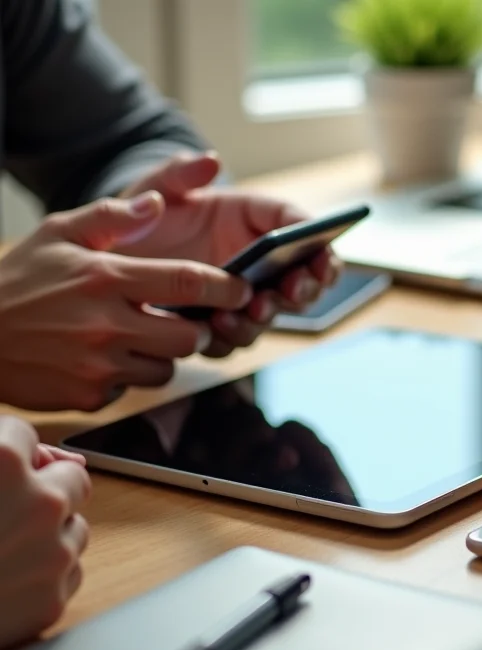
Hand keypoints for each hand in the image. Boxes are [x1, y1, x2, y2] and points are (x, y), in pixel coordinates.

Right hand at [0, 193, 251, 410]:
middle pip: (188, 337)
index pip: (187, 282)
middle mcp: (107, 325)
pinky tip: (104, 358)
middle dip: (193, 329)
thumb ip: (112, 218)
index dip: (225, 287)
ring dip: (162, 355)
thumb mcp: (58, 234)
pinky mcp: (90, 396)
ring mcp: (99, 365)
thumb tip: (158, 203)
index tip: (241, 289)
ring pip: (166, 369)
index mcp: (106, 279)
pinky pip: (133, 389)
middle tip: (178, 320)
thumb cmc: (17, 281)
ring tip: (134, 337)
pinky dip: (128, 376)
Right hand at [0, 417, 89, 649]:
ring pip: (75, 528)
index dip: (1, 458)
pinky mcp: (52, 601)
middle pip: (72, 479)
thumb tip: (52, 456)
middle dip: (43, 492)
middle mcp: (40, 503)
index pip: (24, 435)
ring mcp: (52, 554)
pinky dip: (42, 578)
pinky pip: (68, 574)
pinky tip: (0, 585)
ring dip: (46, 537)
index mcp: (2, 461)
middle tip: (1, 516)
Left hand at [120, 152, 340, 357]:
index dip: (322, 252)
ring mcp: (238, 297)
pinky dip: (230, 336)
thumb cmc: (142, 215)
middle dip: (304, 290)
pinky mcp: (217, 325)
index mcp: (253, 222)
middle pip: (300, 282)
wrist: (118, 254)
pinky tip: (216, 325)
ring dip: (268, 315)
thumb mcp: (155, 189)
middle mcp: (255, 262)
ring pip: (270, 315)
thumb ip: (179, 173)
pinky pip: (233, 339)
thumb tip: (210, 160)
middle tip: (292, 291)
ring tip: (254, 310)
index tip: (322, 263)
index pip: (304, 234)